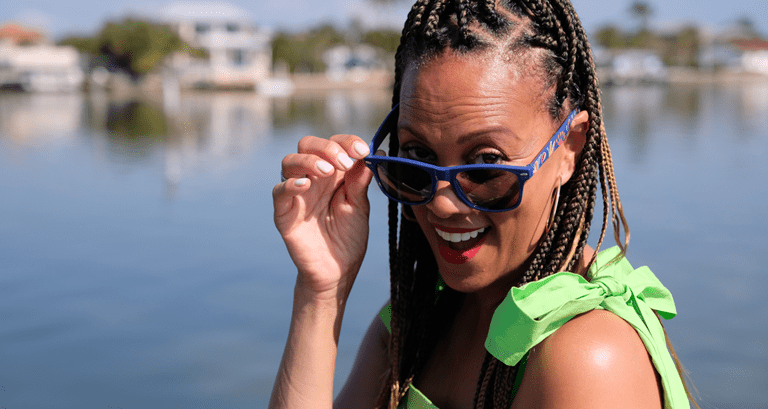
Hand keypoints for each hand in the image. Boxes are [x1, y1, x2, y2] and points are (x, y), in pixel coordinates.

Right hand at [273, 134, 372, 300]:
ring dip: (309, 161)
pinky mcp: (284, 213)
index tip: (362, 150)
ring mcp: (296, 194)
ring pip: (290, 162)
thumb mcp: (359, 207)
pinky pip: (279, 192)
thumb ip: (361, 181)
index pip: (334, 144)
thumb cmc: (348, 238)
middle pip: (307, 145)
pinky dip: (290, 184)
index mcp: (333, 174)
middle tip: (344, 163)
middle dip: (327, 148)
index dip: (347, 142)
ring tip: (327, 171)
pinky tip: (306, 186)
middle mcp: (312, 178)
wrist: (337, 272)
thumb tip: (376, 153)